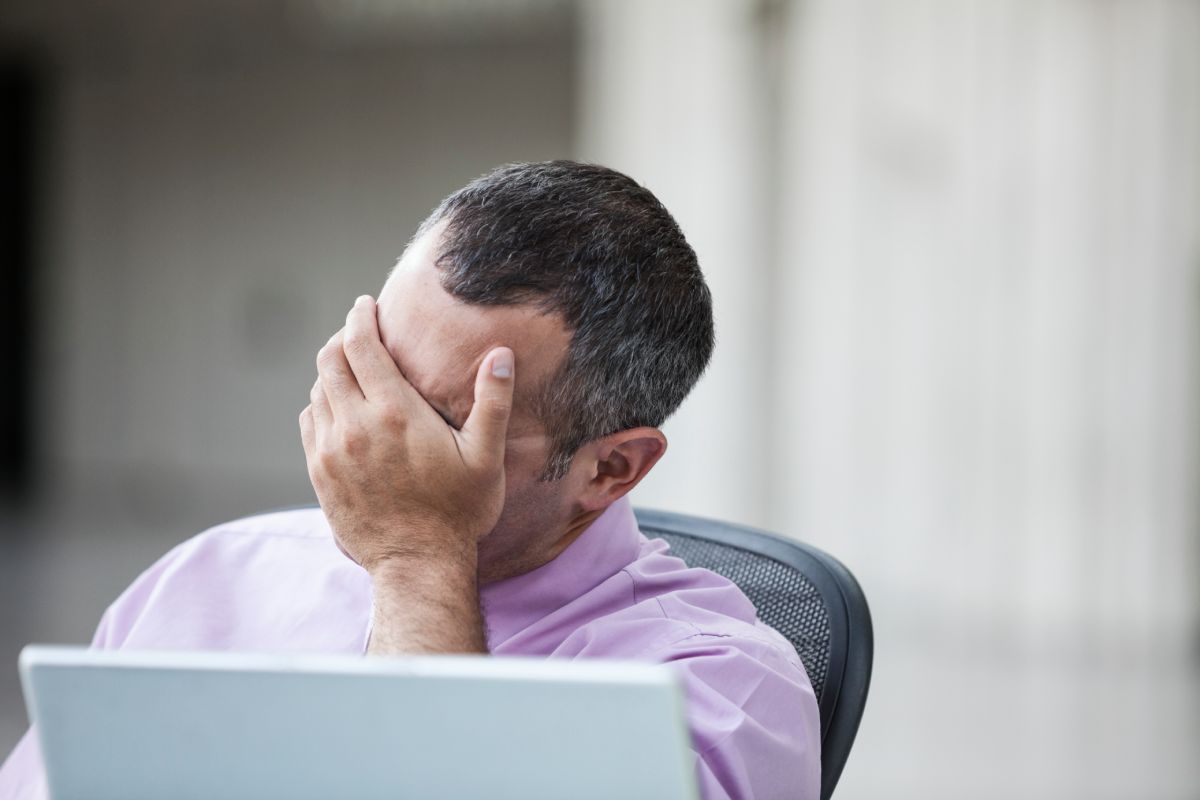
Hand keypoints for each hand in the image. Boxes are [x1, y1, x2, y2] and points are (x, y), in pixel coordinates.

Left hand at [298, 295, 514, 573]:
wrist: (417, 564)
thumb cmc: (459, 511)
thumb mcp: (486, 457)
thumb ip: (493, 402)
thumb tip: (501, 355)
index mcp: (394, 413)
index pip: (360, 344)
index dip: (360, 317)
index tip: (366, 306)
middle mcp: (353, 426)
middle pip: (329, 360)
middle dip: (342, 338)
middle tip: (359, 333)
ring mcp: (330, 451)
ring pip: (317, 391)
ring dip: (332, 372)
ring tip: (352, 370)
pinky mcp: (319, 474)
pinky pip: (310, 423)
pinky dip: (321, 405)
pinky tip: (340, 410)